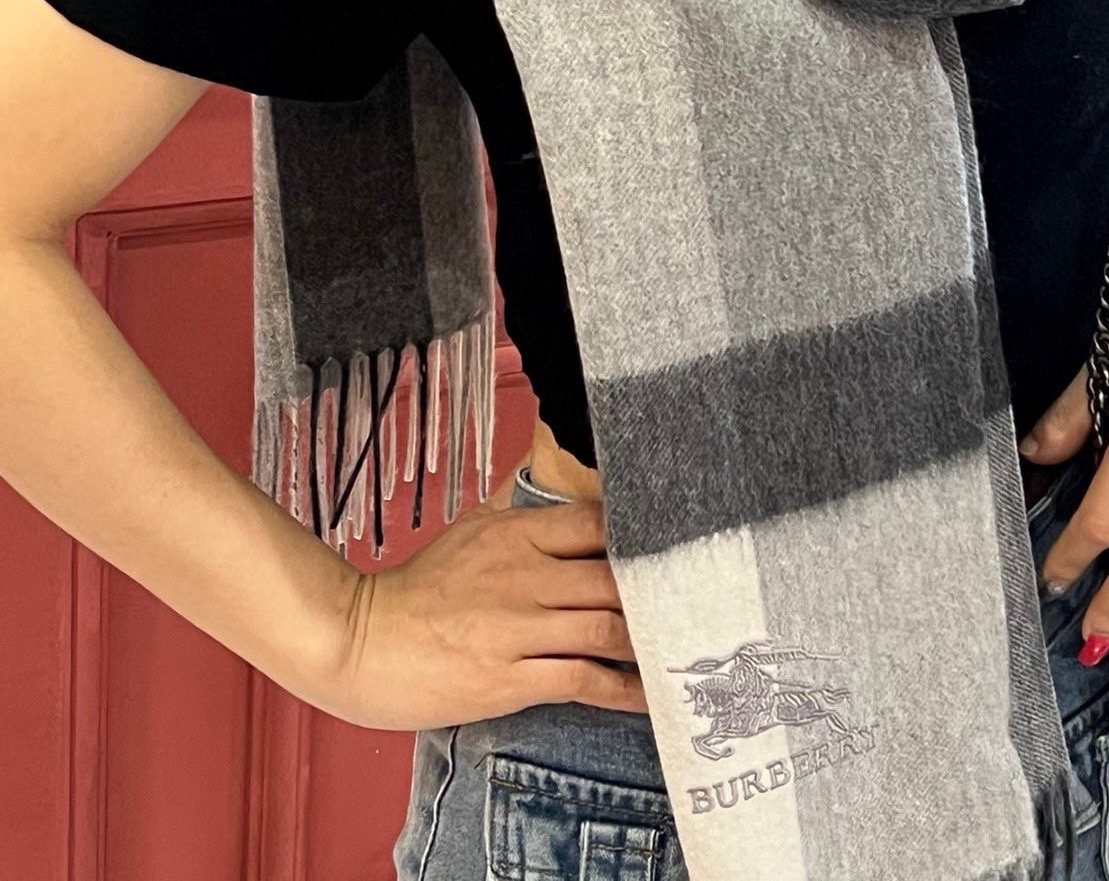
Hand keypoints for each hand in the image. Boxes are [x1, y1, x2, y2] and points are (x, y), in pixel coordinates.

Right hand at [310, 491, 648, 730]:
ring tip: (678, 650)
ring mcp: (515, 628)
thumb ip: (520, 509)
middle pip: (612, 577)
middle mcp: (521, 575)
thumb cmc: (419, 590)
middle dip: (654, 594)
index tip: (673, 551)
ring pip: (605, 628)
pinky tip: (646, 694)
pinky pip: (582, 680)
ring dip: (647, 642)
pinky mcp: (507, 679)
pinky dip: (621, 689)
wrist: (360, 642)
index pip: (595, 523)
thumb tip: (557, 471)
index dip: (640, 537)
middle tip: (690, 606)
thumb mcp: (471, 530)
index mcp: (514, 534)